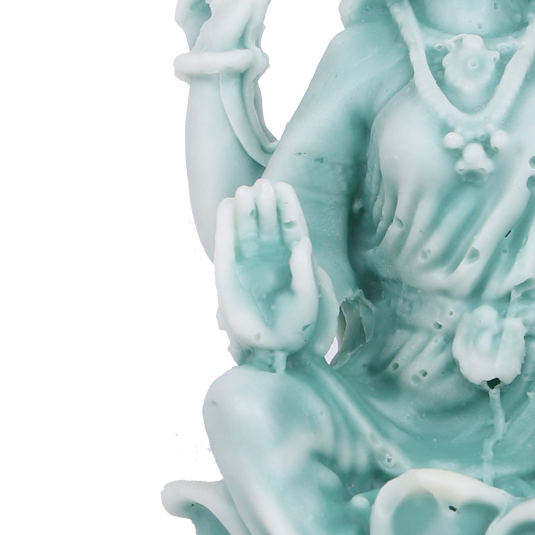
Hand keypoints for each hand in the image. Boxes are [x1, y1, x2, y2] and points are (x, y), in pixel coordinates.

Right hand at [214, 180, 321, 354]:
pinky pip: (227, 244)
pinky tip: (227, 207)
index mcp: (294, 260)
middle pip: (268, 223)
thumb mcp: (308, 300)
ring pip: (247, 230)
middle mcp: (271, 258)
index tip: (283, 187)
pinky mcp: (229, 272)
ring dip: (246, 210)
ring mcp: (249, 263)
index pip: (291, 226)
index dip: (287, 207)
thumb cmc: (297, 326)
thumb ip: (305, 273)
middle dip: (266, 204)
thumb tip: (303, 244)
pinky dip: (226, 226)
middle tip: (263, 185)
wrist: (274, 350)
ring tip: (244, 191)